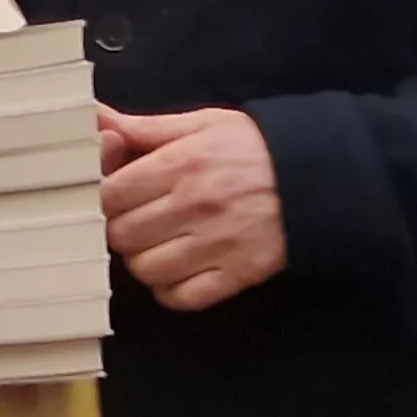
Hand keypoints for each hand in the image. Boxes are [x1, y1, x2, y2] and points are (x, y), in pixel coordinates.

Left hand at [97, 105, 284, 312]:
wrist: (321, 176)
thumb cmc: (253, 148)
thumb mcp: (201, 125)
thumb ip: (143, 128)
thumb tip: (94, 118)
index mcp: (183, 163)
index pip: (110, 194)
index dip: (103, 197)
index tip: (116, 196)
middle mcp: (197, 205)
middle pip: (122, 235)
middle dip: (122, 228)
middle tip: (137, 219)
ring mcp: (218, 244)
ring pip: (146, 270)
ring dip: (143, 260)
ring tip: (157, 244)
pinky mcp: (238, 274)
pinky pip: (182, 298)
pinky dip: (170, 289)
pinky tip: (177, 270)